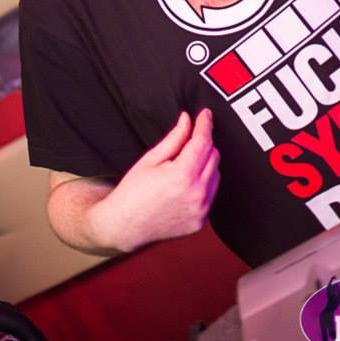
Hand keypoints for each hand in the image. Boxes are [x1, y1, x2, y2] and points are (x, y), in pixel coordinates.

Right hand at [91, 109, 219, 252]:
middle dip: (204, 143)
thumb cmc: (132, 192)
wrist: (124, 226)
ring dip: (205, 163)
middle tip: (188, 139)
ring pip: (216, 174)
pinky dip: (204, 183)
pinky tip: (187, 182)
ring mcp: (200, 210)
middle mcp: (196, 194)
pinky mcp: (200, 221)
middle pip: (213, 156)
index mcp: (182, 176)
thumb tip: (187, 120)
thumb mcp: (150, 159)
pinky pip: (211, 193)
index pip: (203, 142)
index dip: (205, 124)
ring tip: (184, 164)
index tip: (205, 114)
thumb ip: (174, 138)